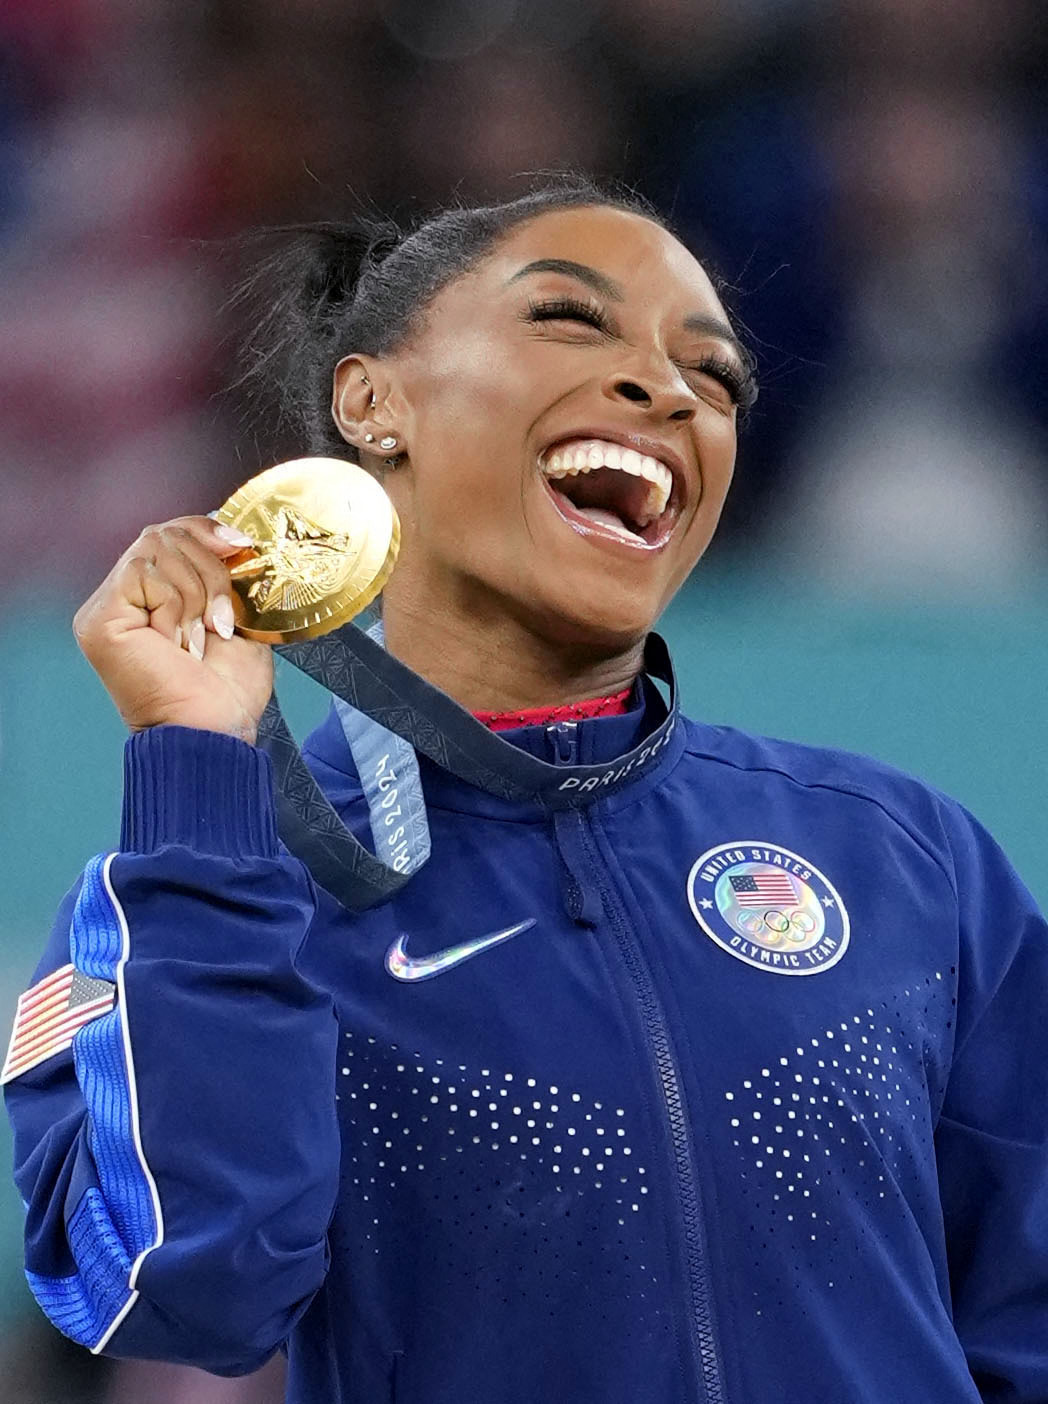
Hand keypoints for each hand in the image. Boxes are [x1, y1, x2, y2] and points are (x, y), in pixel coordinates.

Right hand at [74, 516, 273, 743]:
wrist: (215, 731)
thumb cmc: (227, 691)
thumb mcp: (237, 618)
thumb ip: (227, 575)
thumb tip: (235, 535)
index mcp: (152, 596)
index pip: (170, 532)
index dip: (207, 530)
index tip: (244, 546)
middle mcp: (123, 598)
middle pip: (165, 534)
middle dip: (211, 572)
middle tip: (221, 621)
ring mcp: (106, 608)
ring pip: (157, 548)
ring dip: (197, 595)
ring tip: (200, 640)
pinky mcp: (99, 619)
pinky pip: (144, 573)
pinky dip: (175, 605)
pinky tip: (178, 645)